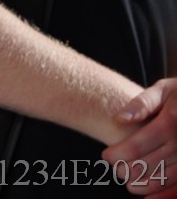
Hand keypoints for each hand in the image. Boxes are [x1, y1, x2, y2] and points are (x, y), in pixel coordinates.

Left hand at [104, 78, 176, 194]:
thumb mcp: (164, 89)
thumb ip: (141, 103)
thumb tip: (119, 119)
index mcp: (170, 121)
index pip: (137, 145)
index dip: (117, 154)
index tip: (106, 156)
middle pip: (148, 164)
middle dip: (127, 169)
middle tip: (115, 169)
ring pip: (164, 177)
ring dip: (143, 184)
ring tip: (128, 182)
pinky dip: (164, 194)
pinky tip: (148, 197)